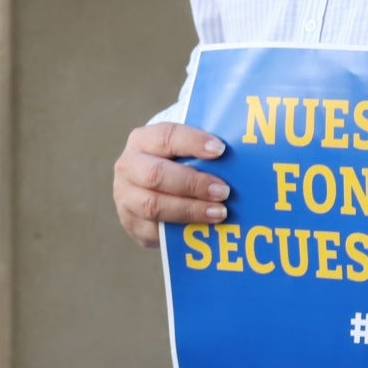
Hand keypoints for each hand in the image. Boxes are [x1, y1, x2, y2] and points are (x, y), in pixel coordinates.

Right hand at [112, 123, 228, 247]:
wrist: (151, 188)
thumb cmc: (177, 163)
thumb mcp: (183, 150)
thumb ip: (203, 151)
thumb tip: (242, 154)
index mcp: (142, 140)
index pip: (166, 137)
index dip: (193, 142)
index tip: (220, 150)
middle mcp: (128, 167)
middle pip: (156, 174)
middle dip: (193, 184)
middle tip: (224, 191)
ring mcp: (125, 197)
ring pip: (154, 205)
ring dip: (190, 210)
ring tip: (220, 213)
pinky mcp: (131, 223)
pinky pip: (154, 231)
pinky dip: (181, 230)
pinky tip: (204, 229)